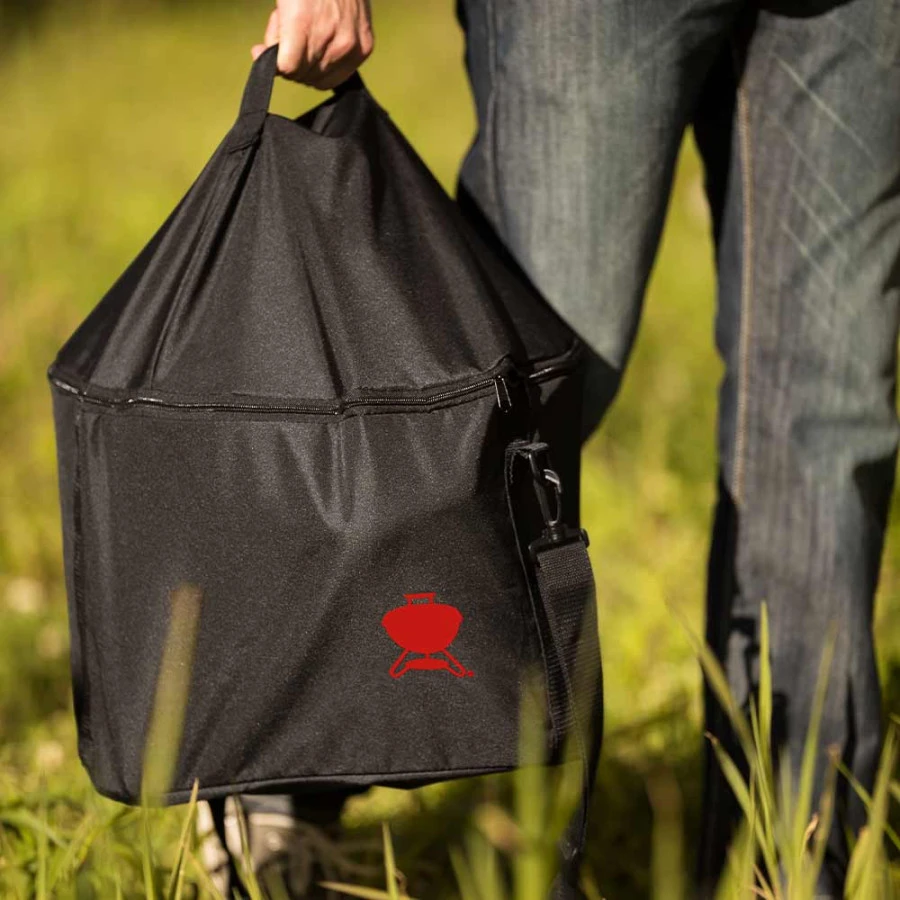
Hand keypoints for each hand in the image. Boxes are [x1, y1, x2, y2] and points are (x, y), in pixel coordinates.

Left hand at [252, 0, 373, 89]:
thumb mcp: (283, 2)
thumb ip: (275, 35)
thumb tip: (265, 57)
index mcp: (304, 22)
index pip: (288, 67)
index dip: (274, 62)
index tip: (265, 51)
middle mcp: (331, 37)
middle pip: (302, 75)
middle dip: (292, 62)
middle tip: (292, 38)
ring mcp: (351, 46)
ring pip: (319, 80)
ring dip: (309, 65)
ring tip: (310, 39)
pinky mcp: (364, 48)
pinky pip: (339, 77)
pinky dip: (326, 67)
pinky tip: (323, 47)